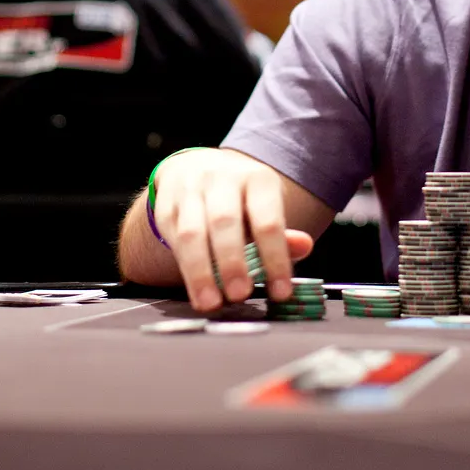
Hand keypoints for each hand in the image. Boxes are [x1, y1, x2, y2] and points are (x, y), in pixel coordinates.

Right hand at [152, 148, 314, 312]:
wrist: (196, 168)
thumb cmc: (238, 198)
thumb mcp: (266, 208)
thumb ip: (282, 234)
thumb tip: (304, 246)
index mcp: (255, 179)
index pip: (267, 221)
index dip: (275, 258)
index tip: (280, 292)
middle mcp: (220, 179)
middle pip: (224, 222)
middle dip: (232, 262)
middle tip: (240, 294)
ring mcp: (189, 190)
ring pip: (191, 232)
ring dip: (201, 272)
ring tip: (212, 302)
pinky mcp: (165, 205)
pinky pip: (172, 238)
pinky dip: (184, 268)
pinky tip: (197, 290)